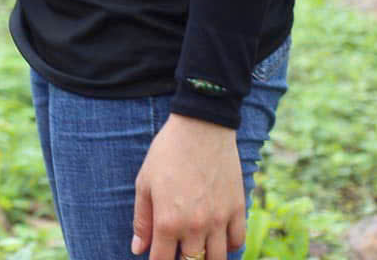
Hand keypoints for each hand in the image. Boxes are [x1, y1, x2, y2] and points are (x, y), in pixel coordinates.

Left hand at [132, 113, 244, 259]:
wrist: (201, 129)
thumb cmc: (167, 153)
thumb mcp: (145, 183)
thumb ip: (142, 220)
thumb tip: (138, 249)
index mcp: (168, 221)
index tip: (157, 257)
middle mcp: (195, 227)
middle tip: (176, 248)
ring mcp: (219, 220)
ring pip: (217, 258)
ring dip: (205, 257)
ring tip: (197, 248)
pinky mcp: (237, 209)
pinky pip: (238, 241)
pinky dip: (229, 246)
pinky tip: (218, 239)